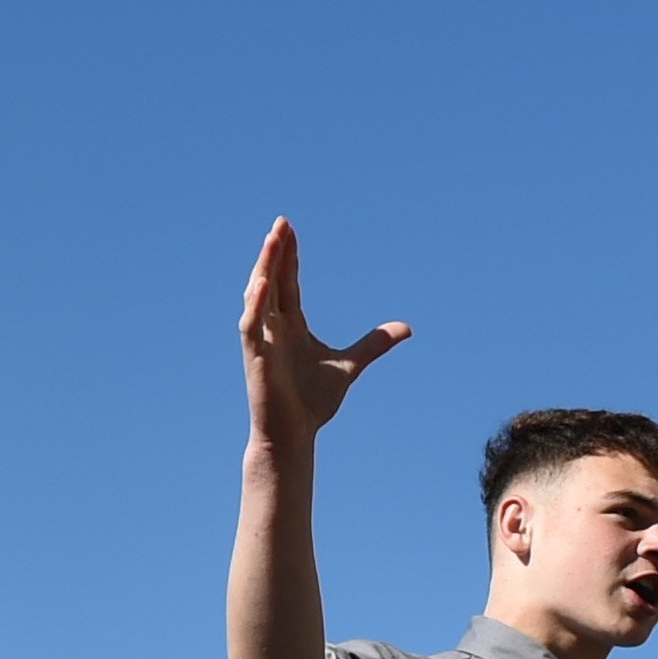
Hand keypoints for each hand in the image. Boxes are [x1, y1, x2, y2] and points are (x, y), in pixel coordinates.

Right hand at [237, 221, 410, 447]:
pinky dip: (255, 304)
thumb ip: (374, 344)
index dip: (289, 257)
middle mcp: (273, 328)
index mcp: (291, 326)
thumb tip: (406, 328)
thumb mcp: (350, 365)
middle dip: (276, 252)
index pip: (288, 283)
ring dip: (264, 267)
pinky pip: (251, 324)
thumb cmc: (313, 403)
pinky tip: (262, 283)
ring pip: (258, 295)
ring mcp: (262, 341)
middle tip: (281, 223)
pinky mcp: (255, 357)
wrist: (294, 435)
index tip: (290, 230)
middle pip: (273, 280)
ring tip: (272, 240)